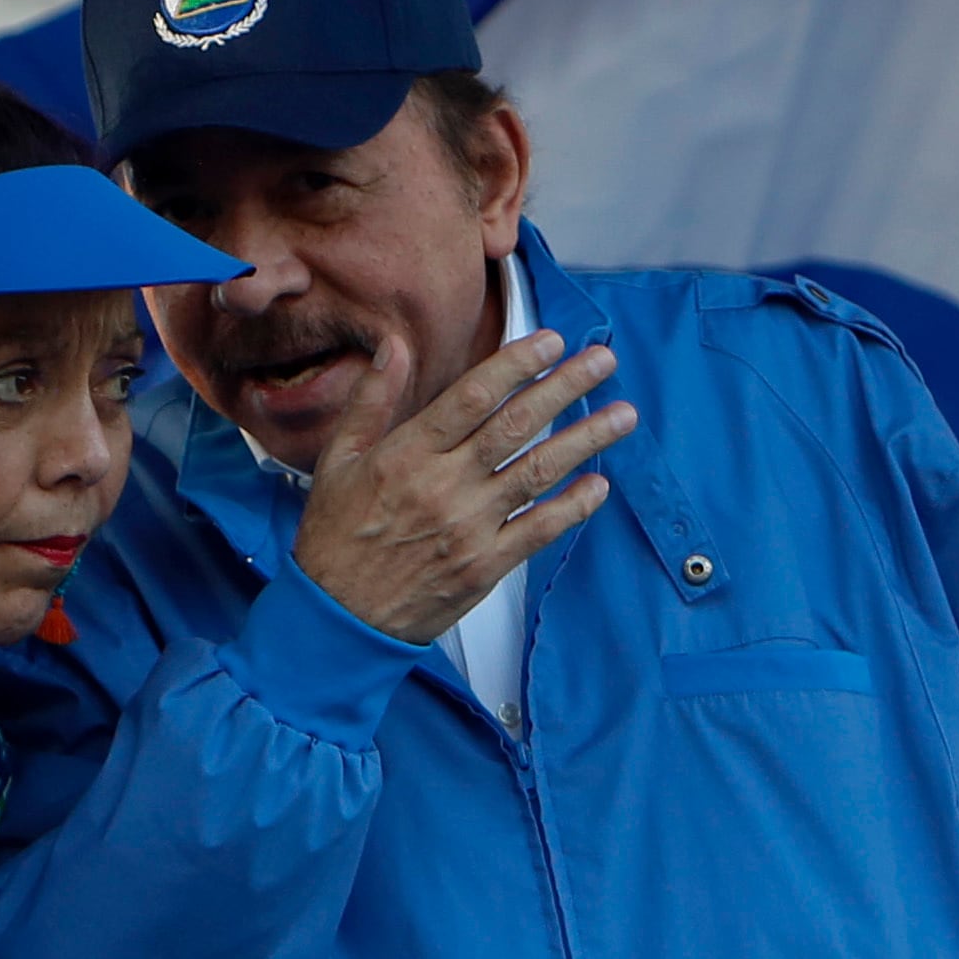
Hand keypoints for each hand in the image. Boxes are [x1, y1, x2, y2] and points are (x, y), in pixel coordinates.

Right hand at [292, 330, 633, 643]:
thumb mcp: (338, 461)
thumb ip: (371, 400)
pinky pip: (539, 530)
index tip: (551, 341)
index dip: (517, 364)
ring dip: (586, 440)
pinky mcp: (484, 565)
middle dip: (566, 387)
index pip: (473, 396)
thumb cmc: (336, 539)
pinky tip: (599, 485)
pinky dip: (573, 506)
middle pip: (517, 425)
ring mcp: (468, 527)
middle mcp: (443, 486)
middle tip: (603, 361)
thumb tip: (393, 347)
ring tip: (623, 416)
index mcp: (406, 455)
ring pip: (539, 472)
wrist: (338, 617)